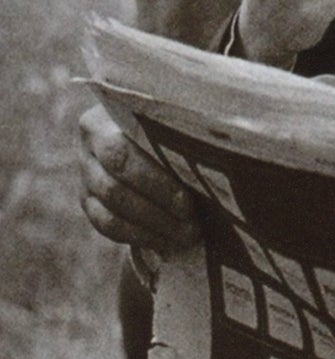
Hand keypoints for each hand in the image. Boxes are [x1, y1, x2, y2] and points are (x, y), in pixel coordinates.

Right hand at [79, 101, 201, 255]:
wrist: (157, 144)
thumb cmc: (176, 132)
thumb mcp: (180, 128)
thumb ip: (189, 138)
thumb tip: (224, 154)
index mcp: (107, 118)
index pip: (120, 154)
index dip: (155, 183)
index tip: (188, 202)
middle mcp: (90, 145)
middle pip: (114, 185)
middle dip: (156, 209)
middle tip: (192, 223)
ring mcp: (86, 175)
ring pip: (110, 209)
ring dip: (153, 226)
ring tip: (187, 234)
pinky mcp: (88, 201)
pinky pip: (107, 226)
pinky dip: (139, 236)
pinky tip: (167, 240)